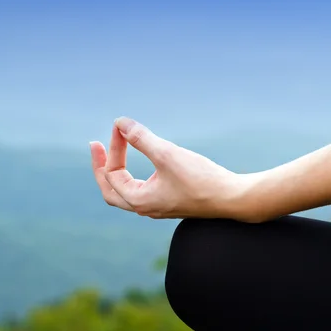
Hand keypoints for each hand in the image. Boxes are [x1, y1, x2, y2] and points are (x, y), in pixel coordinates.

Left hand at [89, 117, 246, 218]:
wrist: (233, 198)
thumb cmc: (201, 179)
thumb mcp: (167, 154)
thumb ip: (142, 138)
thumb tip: (120, 122)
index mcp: (139, 200)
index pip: (113, 172)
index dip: (113, 147)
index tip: (120, 126)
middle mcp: (145, 207)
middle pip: (110, 191)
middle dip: (101, 167)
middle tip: (97, 146)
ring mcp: (158, 207)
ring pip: (126, 193)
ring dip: (117, 172)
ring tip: (115, 153)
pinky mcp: (170, 202)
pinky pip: (141, 191)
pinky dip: (133, 176)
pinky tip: (141, 165)